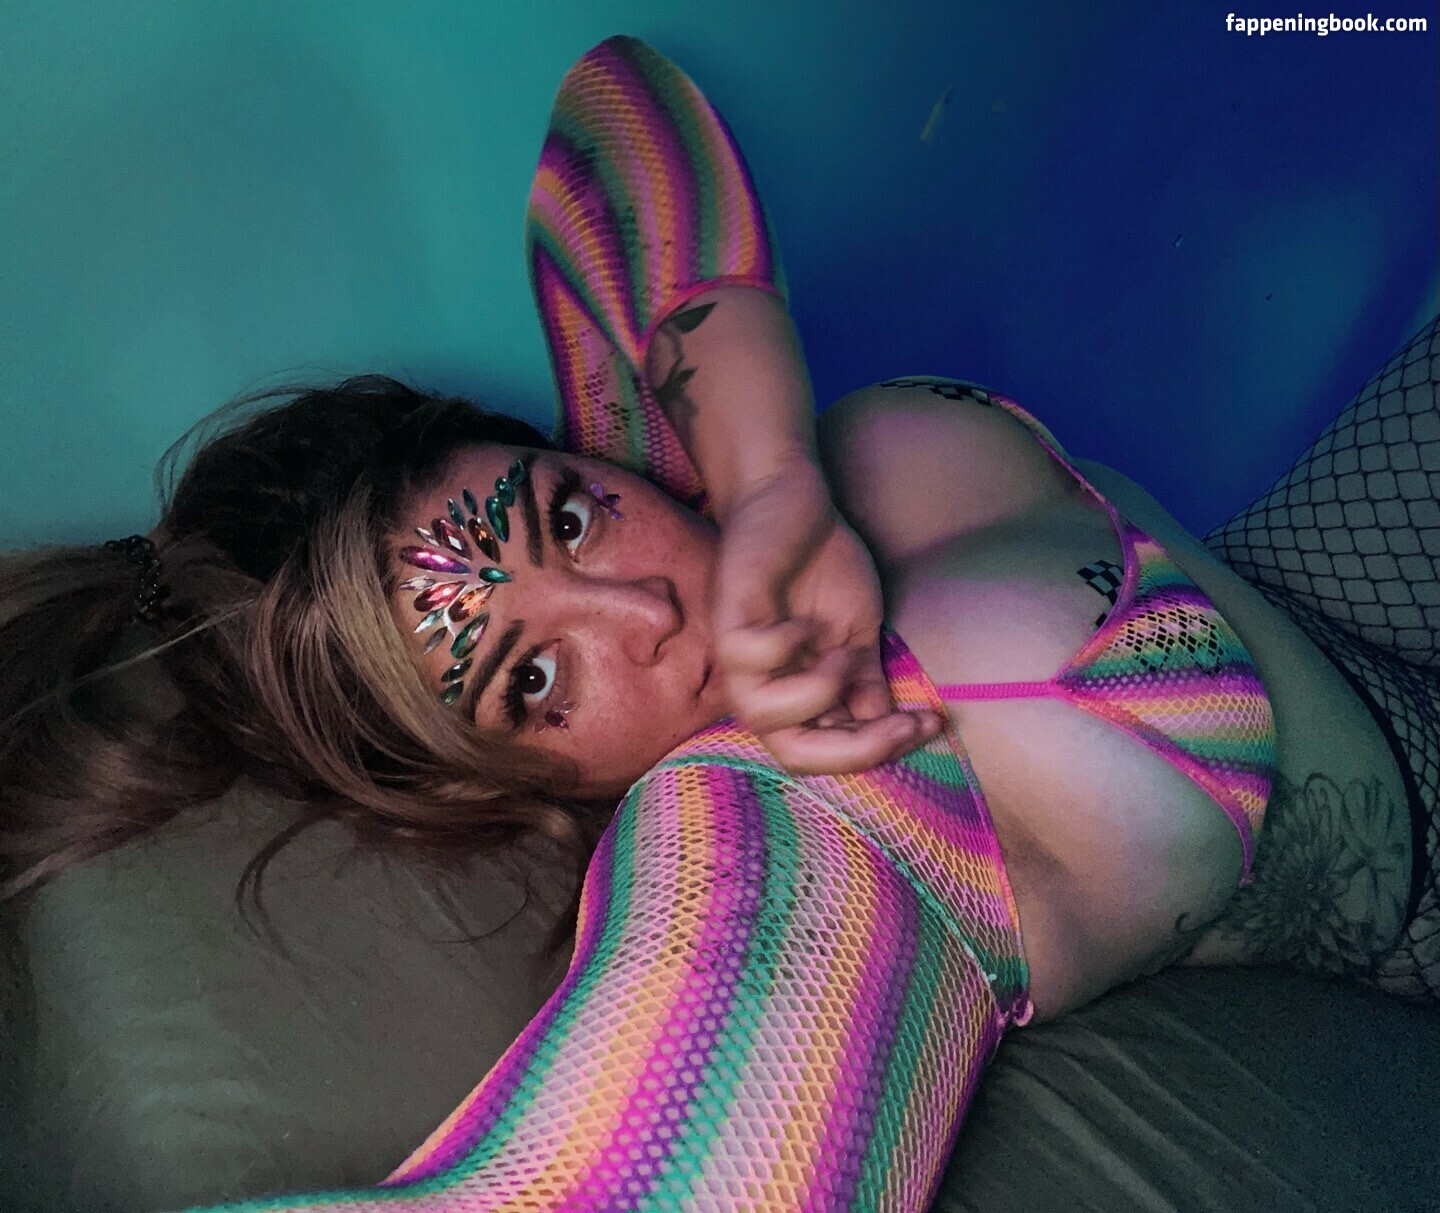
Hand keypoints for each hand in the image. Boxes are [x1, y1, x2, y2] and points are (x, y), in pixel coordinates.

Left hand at [713, 456, 943, 773]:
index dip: (879, 751)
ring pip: (765, 716)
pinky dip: (787, 645)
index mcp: (790, 695)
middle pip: (794, 754)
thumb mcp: (856, 634)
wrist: (791, 500)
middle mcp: (760, 685)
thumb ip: (865, 683)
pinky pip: (751, 656)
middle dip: (857, 749)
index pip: (825, 754)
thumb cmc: (820, 565)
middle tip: (908, 721)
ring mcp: (740, 655)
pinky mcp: (730, 617)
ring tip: (845, 652)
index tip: (933, 723)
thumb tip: (890, 729)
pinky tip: (804, 620)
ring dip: (821, 691)